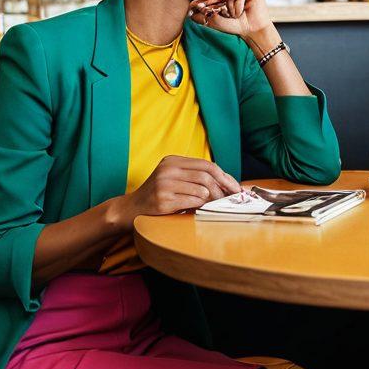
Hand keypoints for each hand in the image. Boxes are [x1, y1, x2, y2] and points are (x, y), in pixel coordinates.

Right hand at [114, 156, 241, 226]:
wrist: (132, 208)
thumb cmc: (159, 194)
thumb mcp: (174, 178)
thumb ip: (195, 176)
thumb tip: (226, 183)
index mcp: (173, 160)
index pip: (206, 164)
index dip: (225, 176)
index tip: (236, 187)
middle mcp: (168, 169)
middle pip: (206, 175)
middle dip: (223, 188)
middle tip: (232, 198)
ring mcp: (164, 184)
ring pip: (201, 189)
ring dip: (213, 199)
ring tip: (215, 205)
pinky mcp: (162, 199)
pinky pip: (192, 201)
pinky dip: (201, 205)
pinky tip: (201, 208)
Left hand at [189, 0, 275, 48]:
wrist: (252, 31)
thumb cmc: (234, 26)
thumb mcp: (215, 21)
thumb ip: (202, 16)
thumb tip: (189, 13)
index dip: (206, 0)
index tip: (198, 7)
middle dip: (217, 4)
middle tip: (222, 14)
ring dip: (230, 9)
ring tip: (235, 15)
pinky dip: (238, 7)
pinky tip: (242, 13)